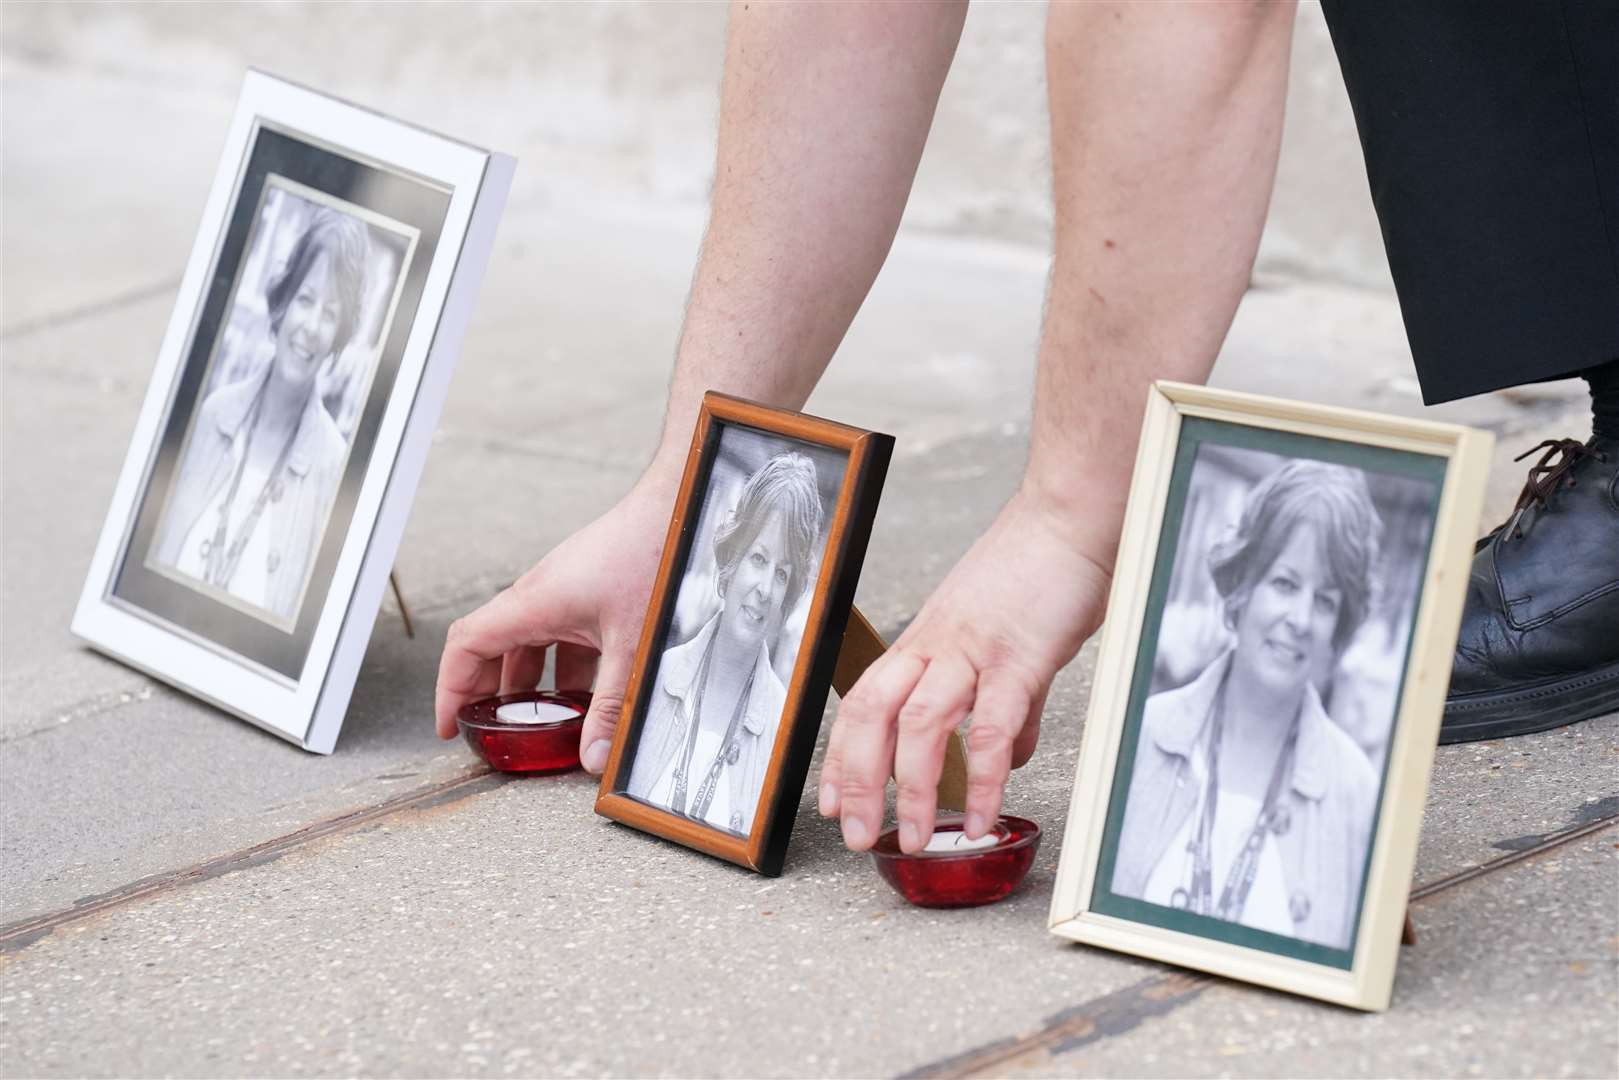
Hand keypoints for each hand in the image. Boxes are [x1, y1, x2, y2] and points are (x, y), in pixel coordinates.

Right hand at [433, 467, 677, 772]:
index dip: (449, 688)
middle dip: (486, 693)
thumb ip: (611, 705)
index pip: (466, 646)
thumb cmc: (651, 557)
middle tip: (490, 729)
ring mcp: (562, 591)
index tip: (449, 723)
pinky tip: (585, 692)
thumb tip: (593, 754)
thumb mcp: (630, 646)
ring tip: (538, 720)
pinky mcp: (586, 591)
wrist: (677, 510)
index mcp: (533, 603)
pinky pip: (559, 635)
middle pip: (492, 647)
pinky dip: (561, 667)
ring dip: (528, 683)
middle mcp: (539, 595)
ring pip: (529, 644)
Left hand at [817, 488, 1111, 852]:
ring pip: (921, 724)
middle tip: (857, 833)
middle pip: (874, 715)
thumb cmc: (1039, 570)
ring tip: (918, 836)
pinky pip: (992, 726)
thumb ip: (1008, 701)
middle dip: (859, 780)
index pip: (864, 701)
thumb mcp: (1005, 638)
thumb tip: (1011, 753)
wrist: (1070, 519)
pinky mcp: (1018, 657)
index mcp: (926, 639)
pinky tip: (985, 814)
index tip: (832, 799)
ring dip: (915, 788)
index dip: (842, 754)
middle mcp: (937, 645)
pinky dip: (986, 777)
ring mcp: (973, 650)